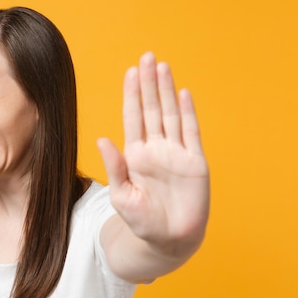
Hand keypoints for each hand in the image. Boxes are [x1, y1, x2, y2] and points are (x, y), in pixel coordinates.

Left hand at [97, 52, 209, 250]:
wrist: (168, 241)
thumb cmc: (141, 222)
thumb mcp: (122, 196)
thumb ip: (115, 168)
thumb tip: (102, 139)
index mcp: (136, 155)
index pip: (133, 118)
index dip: (132, 95)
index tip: (130, 72)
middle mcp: (156, 149)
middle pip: (152, 109)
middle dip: (149, 84)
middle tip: (147, 57)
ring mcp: (176, 154)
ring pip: (172, 115)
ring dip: (167, 91)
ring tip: (162, 67)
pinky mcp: (195, 163)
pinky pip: (191, 133)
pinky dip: (188, 113)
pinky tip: (184, 93)